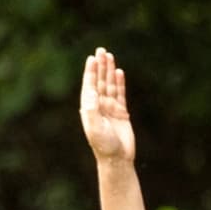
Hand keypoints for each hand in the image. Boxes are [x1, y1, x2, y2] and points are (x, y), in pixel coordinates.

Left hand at [80, 46, 135, 162]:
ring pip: (109, 85)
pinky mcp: (121, 112)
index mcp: (89, 107)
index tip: (92, 58)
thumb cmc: (103, 144)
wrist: (117, 158)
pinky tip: (119, 73)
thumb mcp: (94, 127)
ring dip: (109, 71)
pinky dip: (119, 83)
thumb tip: (91, 91)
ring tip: (110, 56)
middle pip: (99, 81)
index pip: (89, 85)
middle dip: (100, 66)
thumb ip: (91, 109)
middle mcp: (98, 105)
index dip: (90, 71)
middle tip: (101, 50)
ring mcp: (109, 108)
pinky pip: (120, 94)